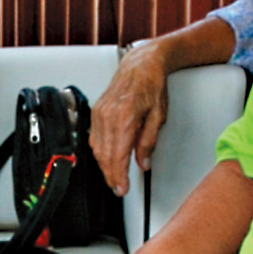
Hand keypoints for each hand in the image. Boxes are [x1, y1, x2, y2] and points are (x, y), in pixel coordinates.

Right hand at [91, 44, 172, 194]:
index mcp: (126, 116)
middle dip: (111, 176)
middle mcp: (109, 115)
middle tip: (118, 188)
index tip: (122, 189)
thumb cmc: (152, 85)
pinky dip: (99, 152)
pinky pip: (93, 137)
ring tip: (113, 177)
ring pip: (97, 148)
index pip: (118, 155)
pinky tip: (105, 159)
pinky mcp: (95, 111)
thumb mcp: (158, 116)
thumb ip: (148, 141)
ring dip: (104, 166)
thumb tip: (143, 163)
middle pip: (105, 155)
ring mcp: (99, 112)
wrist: (140, 64)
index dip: (119, 176)